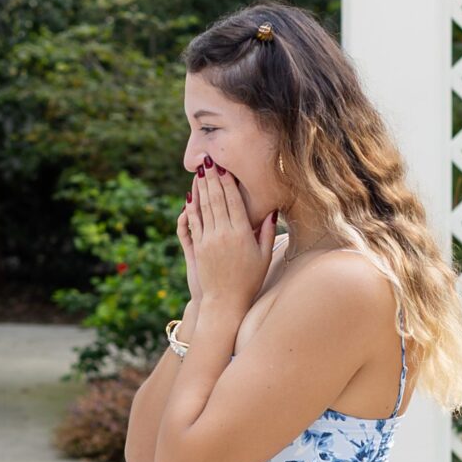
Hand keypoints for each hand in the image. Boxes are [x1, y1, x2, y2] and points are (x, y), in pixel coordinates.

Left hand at [182, 164, 276, 324]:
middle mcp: (223, 234)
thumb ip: (267, 232)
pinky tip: (190, 195)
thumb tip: (271, 210)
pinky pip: (194, 222)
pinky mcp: (198, 248)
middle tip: (208, 159)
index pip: (234, 200)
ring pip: (203, 207)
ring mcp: (208, 240)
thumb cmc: (249, 280)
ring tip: (199, 171)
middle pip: (216, 199)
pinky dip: (192, 207)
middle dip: (211, 178)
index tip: (224, 166)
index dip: (227, 181)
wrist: (225, 302)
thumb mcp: (264, 256)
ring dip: (201, 187)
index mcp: (242, 233)